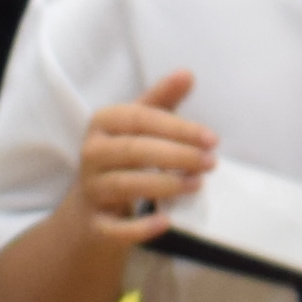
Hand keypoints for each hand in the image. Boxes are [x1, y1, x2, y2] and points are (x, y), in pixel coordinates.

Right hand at [75, 78, 211, 238]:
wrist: (89, 208)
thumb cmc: (123, 157)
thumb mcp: (139, 125)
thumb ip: (162, 100)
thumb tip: (187, 73)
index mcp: (102, 123)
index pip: (141, 119)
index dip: (178, 128)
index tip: (212, 139)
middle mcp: (91, 154)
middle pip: (134, 150)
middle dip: (176, 156)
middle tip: (211, 162)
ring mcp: (90, 190)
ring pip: (125, 185)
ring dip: (165, 185)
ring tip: (197, 183)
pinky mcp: (94, 224)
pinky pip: (114, 228)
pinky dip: (140, 227)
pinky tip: (166, 221)